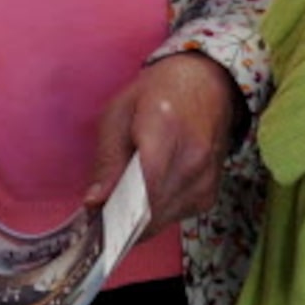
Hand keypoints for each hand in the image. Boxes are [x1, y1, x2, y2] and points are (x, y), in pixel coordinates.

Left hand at [85, 52, 241, 228]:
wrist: (206, 83)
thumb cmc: (158, 92)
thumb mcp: (119, 112)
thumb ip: (108, 159)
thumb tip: (94, 202)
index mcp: (166, 129)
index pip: (144, 185)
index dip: (116, 207)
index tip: (94, 212)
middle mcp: (193, 159)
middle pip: (152, 211)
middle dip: (121, 220)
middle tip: (100, 210)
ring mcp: (206, 179)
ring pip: (163, 220)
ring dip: (139, 221)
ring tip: (121, 202)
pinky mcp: (210, 194)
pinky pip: (176, 217)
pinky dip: (157, 214)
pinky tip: (148, 195)